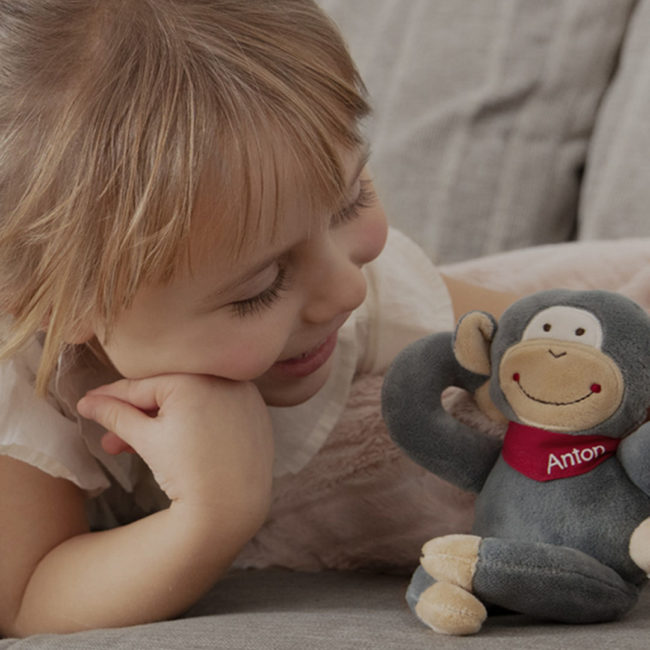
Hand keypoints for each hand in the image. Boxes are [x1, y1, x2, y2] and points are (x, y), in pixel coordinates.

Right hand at [77, 375, 273, 521]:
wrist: (231, 509)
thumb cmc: (186, 473)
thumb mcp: (145, 439)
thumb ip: (116, 415)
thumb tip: (87, 402)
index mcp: (194, 378)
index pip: (143, 386)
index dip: (111, 396)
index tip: (88, 402)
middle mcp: (223, 379)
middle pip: (168, 394)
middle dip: (135, 418)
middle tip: (108, 440)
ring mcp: (243, 396)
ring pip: (191, 404)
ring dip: (161, 423)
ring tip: (131, 450)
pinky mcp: (256, 415)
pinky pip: (216, 412)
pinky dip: (195, 423)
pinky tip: (173, 444)